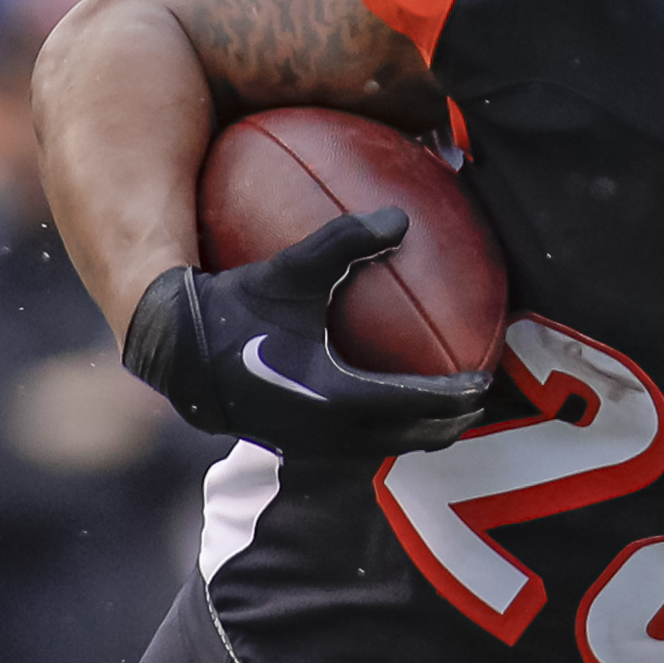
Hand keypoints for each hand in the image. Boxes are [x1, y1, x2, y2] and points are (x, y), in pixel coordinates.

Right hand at [118, 207, 489, 456]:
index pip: (417, 403)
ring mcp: (317, 446)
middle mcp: (332, 434)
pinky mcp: (301, 446)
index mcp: (336, 397)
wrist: (177, 356)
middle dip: (453, 420)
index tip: (486, 377)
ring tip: (451, 407)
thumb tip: (399, 216)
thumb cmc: (233, 308)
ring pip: (391, 446)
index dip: (457, 394)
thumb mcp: (289, 271)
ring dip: (425, 430)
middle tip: (482, 395)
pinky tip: (396, 403)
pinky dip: (392, 429)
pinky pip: (364, 444)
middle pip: (416, 437)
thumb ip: (344, 241)